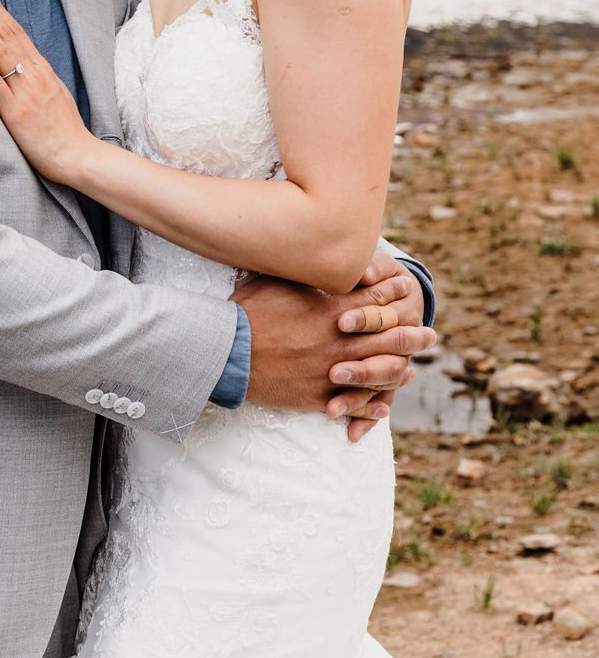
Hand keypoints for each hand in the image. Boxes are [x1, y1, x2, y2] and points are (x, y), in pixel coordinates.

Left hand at [0, 0, 92, 180]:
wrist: (77, 155)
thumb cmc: (64, 130)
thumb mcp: (55, 93)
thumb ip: (38, 76)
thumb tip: (23, 62)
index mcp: (42, 68)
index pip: (16, 30)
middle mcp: (34, 73)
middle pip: (6, 31)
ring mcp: (24, 90)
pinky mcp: (14, 110)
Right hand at [232, 263, 434, 439]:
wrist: (227, 352)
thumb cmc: (248, 310)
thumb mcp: (278, 279)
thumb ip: (304, 271)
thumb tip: (315, 252)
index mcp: (332, 310)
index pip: (375, 299)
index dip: (393, 292)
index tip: (406, 287)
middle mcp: (340, 341)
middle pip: (389, 337)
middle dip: (412, 334)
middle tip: (430, 333)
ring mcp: (332, 371)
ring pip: (379, 372)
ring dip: (400, 369)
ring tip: (414, 368)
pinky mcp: (319, 396)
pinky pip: (354, 404)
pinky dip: (373, 405)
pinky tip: (385, 404)